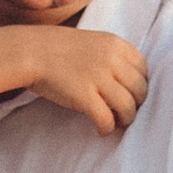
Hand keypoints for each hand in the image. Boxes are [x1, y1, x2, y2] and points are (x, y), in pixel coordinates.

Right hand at [11, 27, 146, 135]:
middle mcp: (111, 59)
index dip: (140, 85)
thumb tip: (127, 83)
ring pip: (128, 107)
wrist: (28, 51)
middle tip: (124, 113)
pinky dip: (106, 128)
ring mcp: (98, 78)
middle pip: (140, 90)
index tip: (131, 95)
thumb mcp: (91, 42)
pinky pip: (106, 119)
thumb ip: (110, 56)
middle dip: (136, 105)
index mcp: (115, 44)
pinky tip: (100, 130)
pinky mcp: (84, 96)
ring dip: (125, 120)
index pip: (144, 69)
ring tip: (115, 123)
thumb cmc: (56, 48)